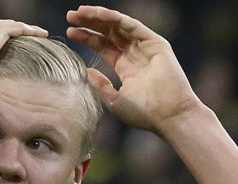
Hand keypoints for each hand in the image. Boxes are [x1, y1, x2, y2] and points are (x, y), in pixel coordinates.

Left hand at [66, 5, 201, 132]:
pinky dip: (116, 18)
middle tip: (70, 16)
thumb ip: (100, 85)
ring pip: (119, 25)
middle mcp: (135, 54)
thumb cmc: (144, 114)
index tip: (69, 31)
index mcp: (126, 67)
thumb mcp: (114, 100)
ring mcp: (146, 47)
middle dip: (90, 23)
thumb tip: (85, 71)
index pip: (103, 46)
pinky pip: (133, 26)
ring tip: (80, 12)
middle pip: (109, 32)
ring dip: (100, 17)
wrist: (168, 117)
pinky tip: (100, 14)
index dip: (87, 37)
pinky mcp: (156, 43)